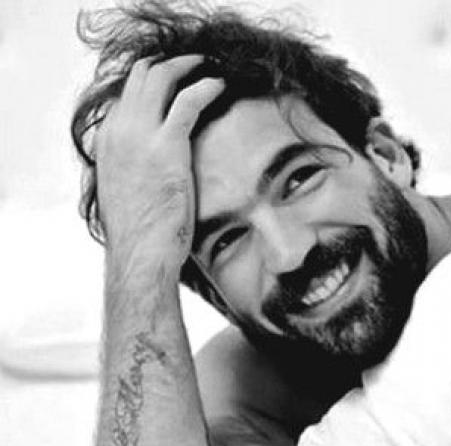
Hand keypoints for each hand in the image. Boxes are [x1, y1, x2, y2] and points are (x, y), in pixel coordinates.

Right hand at [95, 54, 224, 267]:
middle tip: (197, 63)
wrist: (139, 255)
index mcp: (107, 141)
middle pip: (140, 75)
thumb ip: (136, 168)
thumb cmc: (140, 234)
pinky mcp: (166, 146)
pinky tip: (220, 85)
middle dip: (170, 63)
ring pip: (160, 77)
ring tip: (209, 65)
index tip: (178, 81)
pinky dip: (206, 86)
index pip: (128, 94)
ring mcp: (139, 137)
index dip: (153, 82)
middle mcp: (118, 132)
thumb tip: (155, 169)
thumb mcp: (129, 192)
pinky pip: (188, 100)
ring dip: (187, 64)